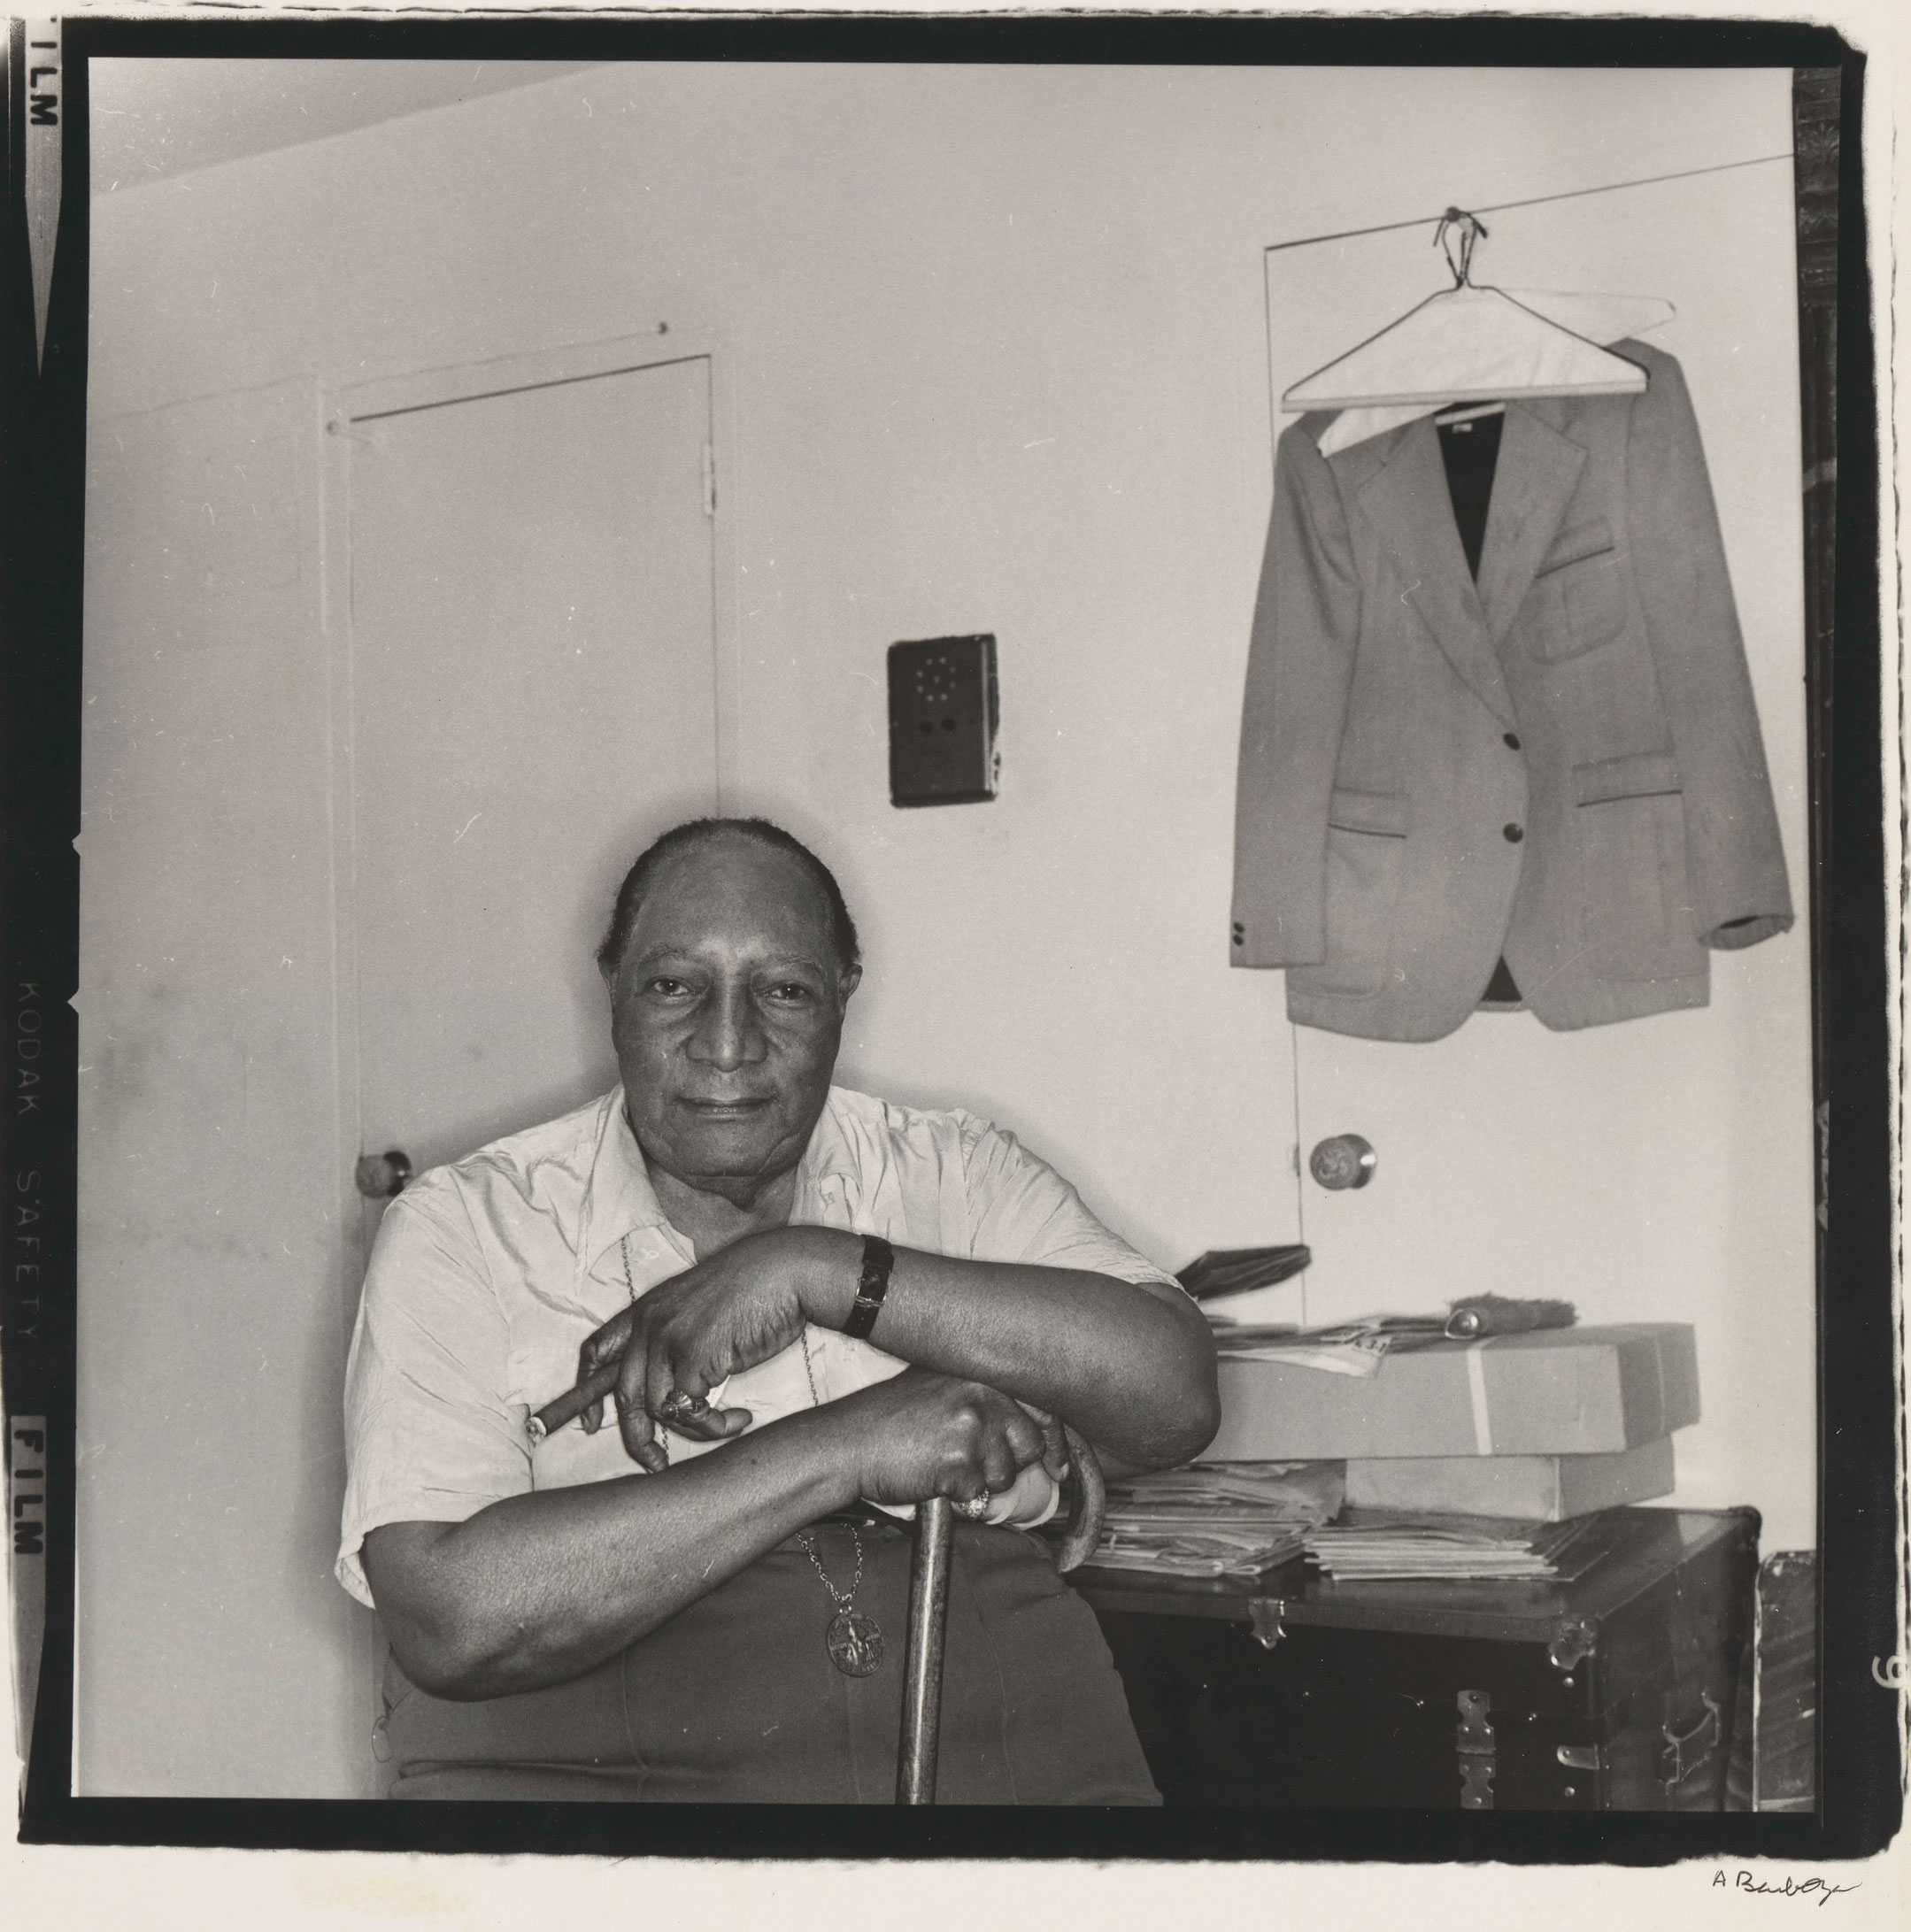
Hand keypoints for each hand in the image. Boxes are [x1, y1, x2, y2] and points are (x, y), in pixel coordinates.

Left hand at [576, 1228, 813, 1470]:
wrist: (788, 1268)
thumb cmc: (757, 1289)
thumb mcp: (702, 1307)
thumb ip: (678, 1336)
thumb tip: (675, 1383)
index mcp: (647, 1309)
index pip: (596, 1349)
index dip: (585, 1391)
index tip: (591, 1423)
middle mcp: (649, 1323)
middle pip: (623, 1394)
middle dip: (636, 1438)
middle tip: (655, 1463)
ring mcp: (668, 1338)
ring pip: (657, 1409)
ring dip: (691, 1432)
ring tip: (727, 1427)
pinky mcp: (693, 1355)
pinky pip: (689, 1412)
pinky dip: (715, 1427)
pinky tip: (741, 1418)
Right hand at [824, 1366, 1052, 1508]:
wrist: (849, 1442)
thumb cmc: (890, 1417)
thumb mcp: (941, 1384)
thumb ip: (985, 1396)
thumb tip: (1034, 1428)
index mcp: (980, 1373)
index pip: (1041, 1407)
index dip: (1053, 1439)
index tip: (1057, 1463)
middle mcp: (982, 1396)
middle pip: (1029, 1446)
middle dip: (1008, 1464)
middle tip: (972, 1464)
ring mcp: (971, 1429)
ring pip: (1005, 1476)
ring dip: (981, 1482)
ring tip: (942, 1464)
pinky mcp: (958, 1465)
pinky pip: (979, 1497)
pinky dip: (960, 1497)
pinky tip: (933, 1479)